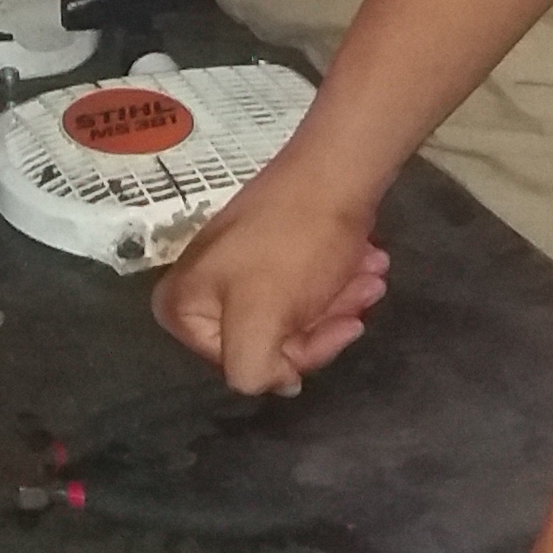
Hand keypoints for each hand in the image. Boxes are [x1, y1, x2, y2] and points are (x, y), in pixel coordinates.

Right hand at [152, 168, 390, 395]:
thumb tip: (279, 382)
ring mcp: (236, 269)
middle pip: (271, 340)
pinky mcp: (269, 252)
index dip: (297, 352)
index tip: (338, 327)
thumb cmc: (293, 246)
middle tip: (363, 298)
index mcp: (181, 306)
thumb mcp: (259, 320)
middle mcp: (199, 289)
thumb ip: (251, 370)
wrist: (336, 170)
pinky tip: (367, 264)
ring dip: (340, 301)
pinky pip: (303, 287)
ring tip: (371, 274)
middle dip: (325, 323)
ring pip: (295, 315)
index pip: (244, 363)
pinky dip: (338, 281)